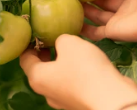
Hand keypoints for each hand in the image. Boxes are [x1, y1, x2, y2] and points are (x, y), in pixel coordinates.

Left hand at [19, 34, 136, 109]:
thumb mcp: (70, 43)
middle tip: (52, 38)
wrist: (111, 98)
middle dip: (45, 53)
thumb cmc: (84, 69)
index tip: (35, 33)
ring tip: (70, 48)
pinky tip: (84, 63)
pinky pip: (71, 84)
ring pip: (56, 78)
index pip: (24, 59)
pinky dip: (73, 72)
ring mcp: (62, 100)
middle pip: (39, 70)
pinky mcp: (77, 103)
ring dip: (60, 63)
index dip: (28, 44)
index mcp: (37, 77)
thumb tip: (60, 44)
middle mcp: (46, 92)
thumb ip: (60, 39)